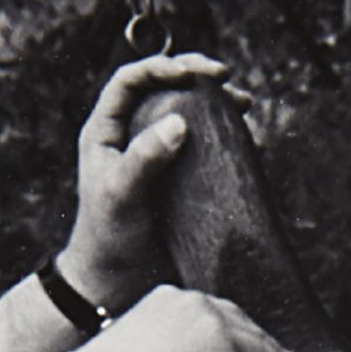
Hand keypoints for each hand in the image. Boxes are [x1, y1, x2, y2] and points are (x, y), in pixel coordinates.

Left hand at [59, 51, 229, 313]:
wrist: (117, 284)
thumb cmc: (109, 239)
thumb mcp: (120, 195)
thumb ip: (144, 158)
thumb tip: (179, 123)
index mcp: (107, 131)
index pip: (131, 81)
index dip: (160, 67)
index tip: (192, 73)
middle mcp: (131, 137)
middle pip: (162, 89)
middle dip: (194, 76)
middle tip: (225, 77)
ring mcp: (158, 158)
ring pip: (186, 115)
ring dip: (214, 104)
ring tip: (242, 103)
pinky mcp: (181, 182)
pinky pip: (203, 149)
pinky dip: (223, 139)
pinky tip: (243, 139)